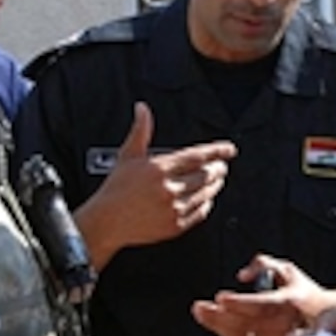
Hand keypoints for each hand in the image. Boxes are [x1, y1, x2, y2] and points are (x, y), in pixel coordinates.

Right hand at [73, 102, 236, 269]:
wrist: (106, 222)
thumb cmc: (116, 189)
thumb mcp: (128, 155)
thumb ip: (141, 130)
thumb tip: (142, 109)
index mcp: (158, 169)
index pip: (197, 156)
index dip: (217, 151)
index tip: (228, 150)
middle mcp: (168, 189)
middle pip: (205, 176)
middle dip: (218, 169)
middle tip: (222, 165)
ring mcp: (173, 209)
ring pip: (205, 194)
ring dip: (215, 185)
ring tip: (217, 179)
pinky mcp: (174, 226)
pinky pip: (199, 213)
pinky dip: (206, 204)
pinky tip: (206, 199)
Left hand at [191, 254, 335, 335]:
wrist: (326, 317)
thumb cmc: (304, 292)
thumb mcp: (286, 268)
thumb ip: (262, 264)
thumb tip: (242, 275)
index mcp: (291, 301)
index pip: (262, 305)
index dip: (239, 303)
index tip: (220, 298)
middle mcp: (285, 323)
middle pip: (248, 325)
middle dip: (219, 317)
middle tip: (200, 308)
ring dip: (219, 328)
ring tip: (203, 315)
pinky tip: (217, 326)